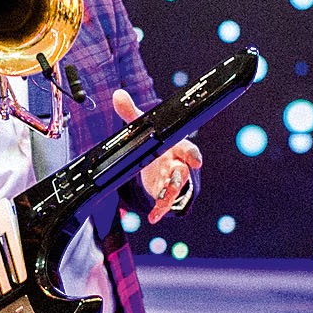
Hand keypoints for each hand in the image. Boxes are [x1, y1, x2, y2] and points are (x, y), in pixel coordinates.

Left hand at [114, 89, 201, 222]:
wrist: (161, 162)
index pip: (188, 150)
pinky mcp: (164, 193)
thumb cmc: (158, 142)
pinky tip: (153, 217)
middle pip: (184, 171)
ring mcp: (173, 180)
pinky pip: (165, 203)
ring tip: (161, 203)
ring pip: (175, 188)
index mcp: (177, 146)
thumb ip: (131, 112)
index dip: (193, 155)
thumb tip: (117, 94)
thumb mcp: (145, 128)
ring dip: (169, 194)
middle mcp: (178, 164)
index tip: (195, 160)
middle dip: (181, 175)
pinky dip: (160, 210)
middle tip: (176, 178)